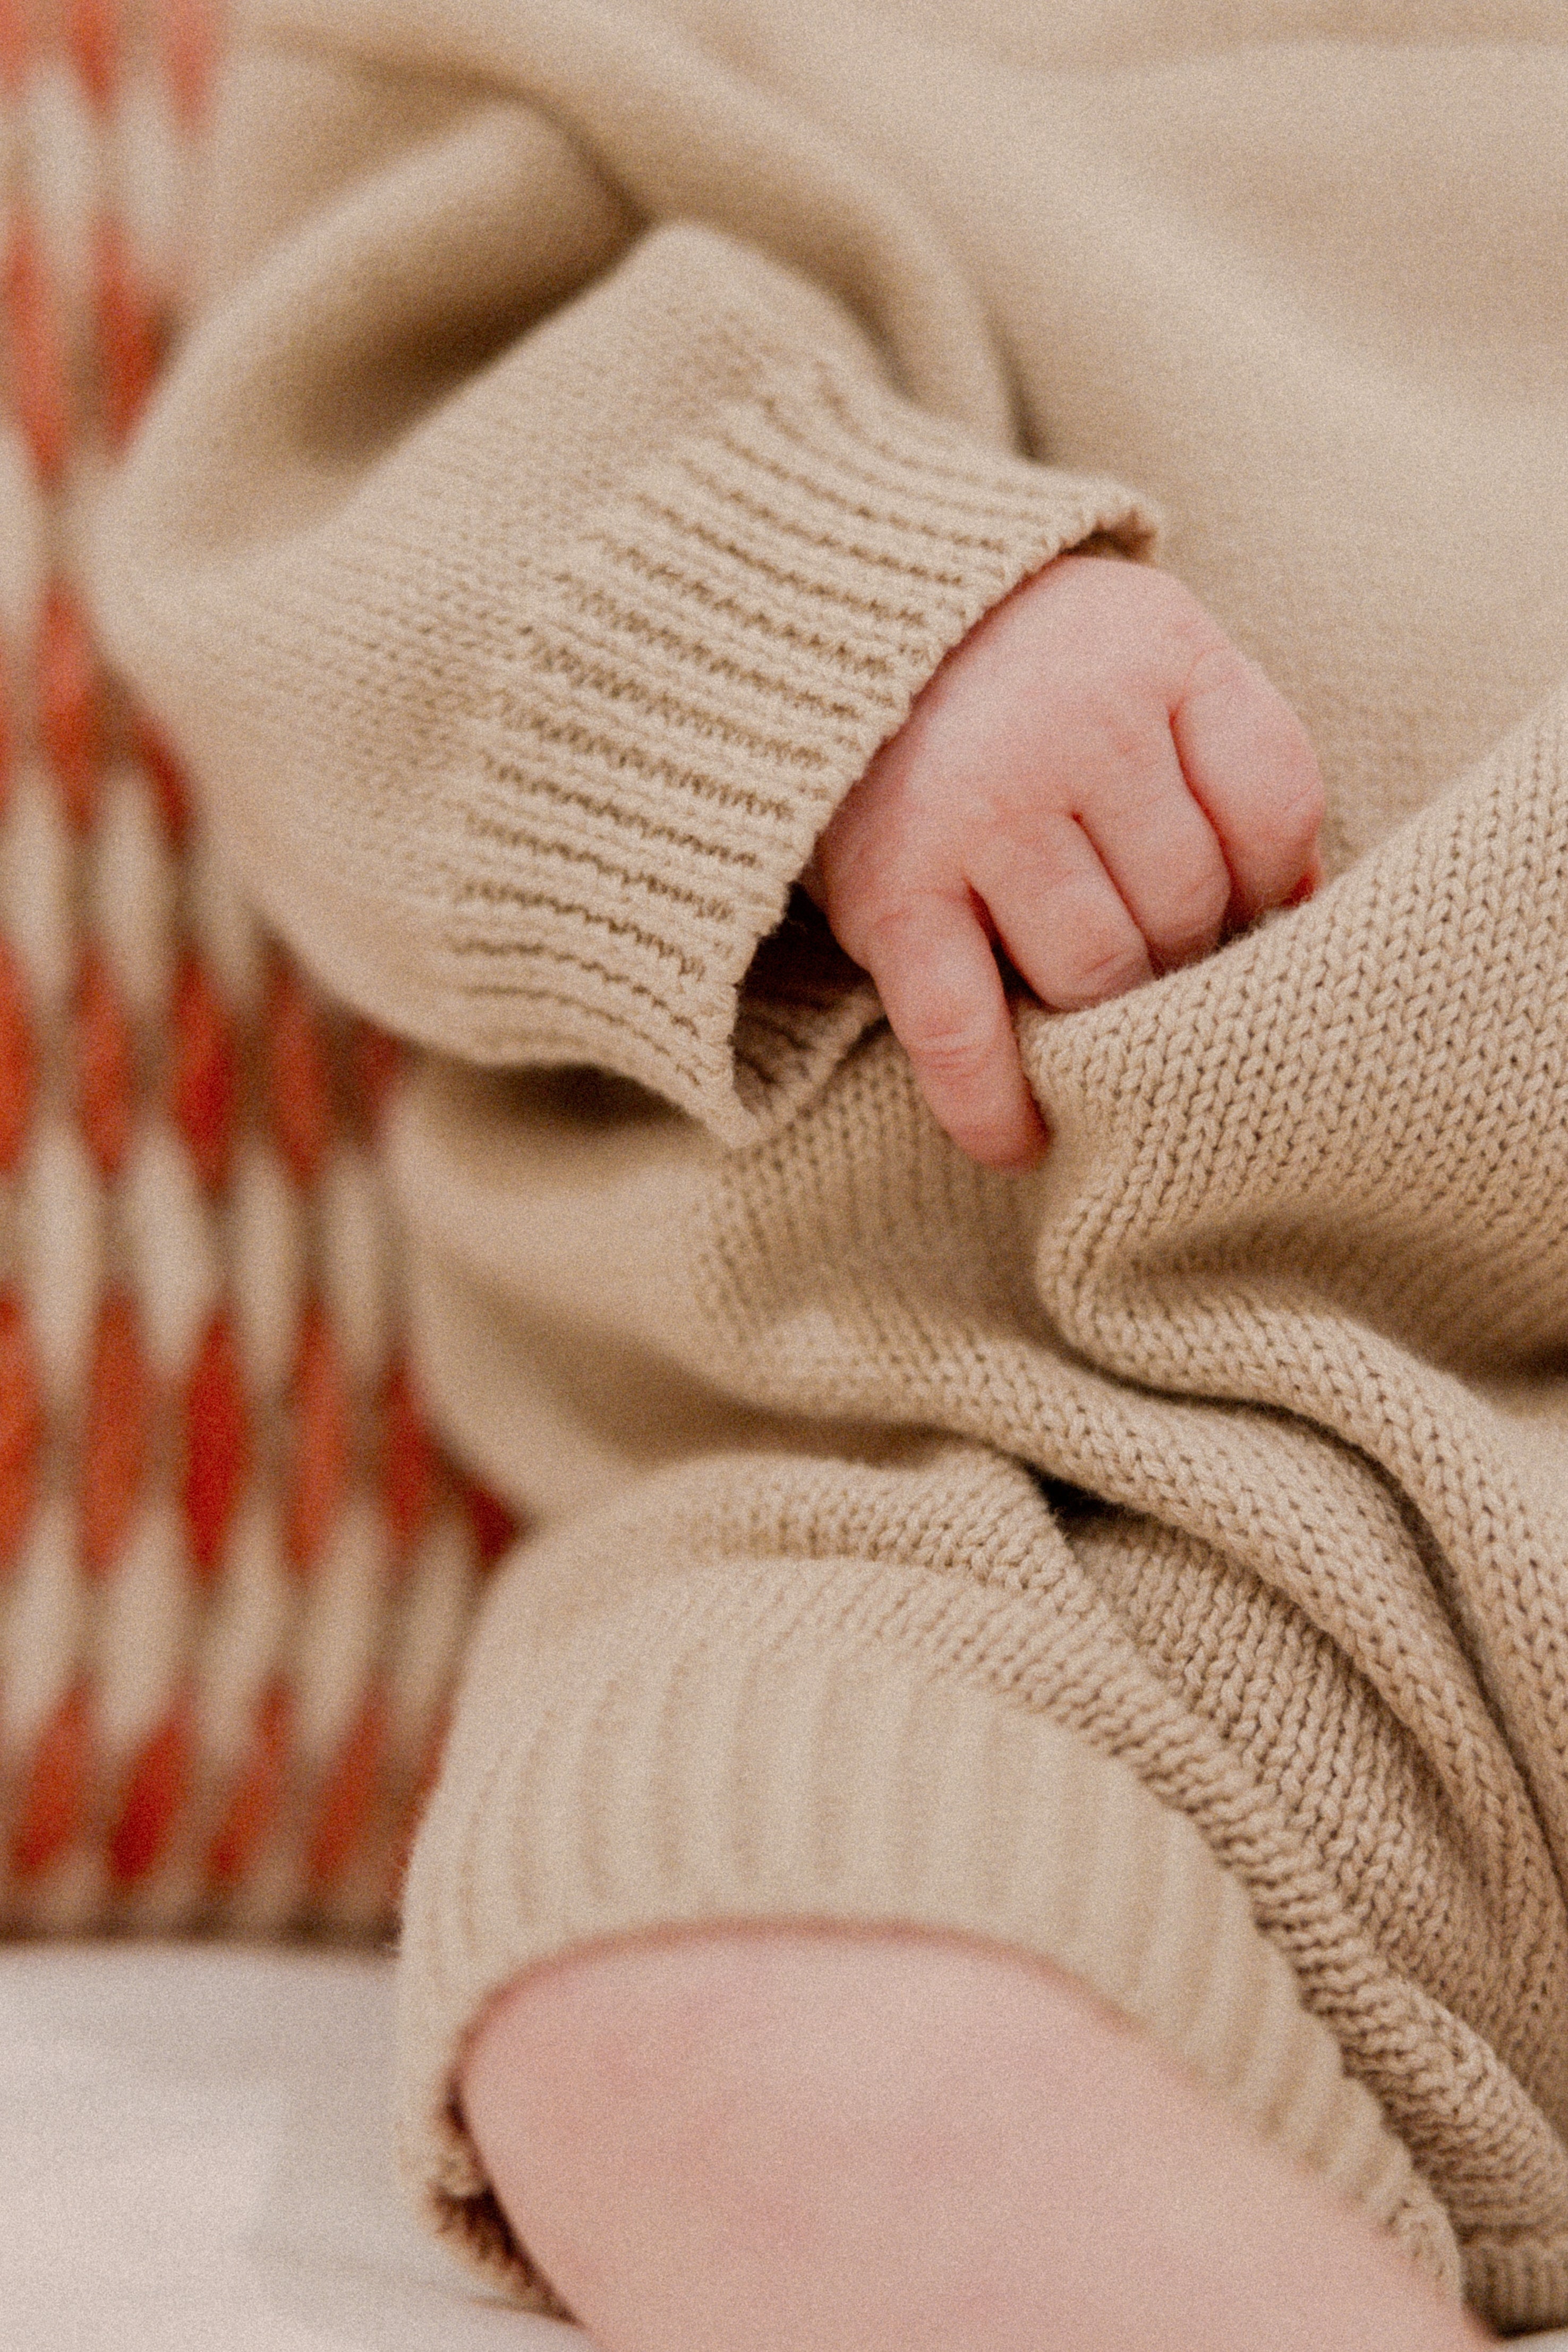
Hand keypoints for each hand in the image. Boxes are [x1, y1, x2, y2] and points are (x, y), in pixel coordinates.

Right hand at [807, 553, 1323, 1168]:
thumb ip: (1234, 760)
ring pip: (1096, 972)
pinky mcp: (891, 894)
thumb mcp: (1151, 659)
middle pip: (1186, 903)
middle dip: (1181, 953)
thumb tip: (1300, 910)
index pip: (1272, 809)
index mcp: (1158, 651)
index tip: (1233, 900)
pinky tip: (1022, 1141)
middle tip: (1146, 956)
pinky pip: (961, 1031)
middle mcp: (1074, 726)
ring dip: (1103, 1016)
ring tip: (1086, 1010)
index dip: (1269, 881)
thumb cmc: (1027, 670)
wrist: (840, 625)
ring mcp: (980, 812)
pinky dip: (993, 1105)